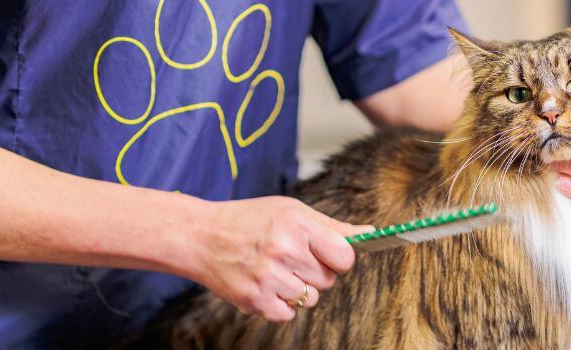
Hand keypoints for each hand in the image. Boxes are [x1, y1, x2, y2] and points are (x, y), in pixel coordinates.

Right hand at [174, 196, 370, 321]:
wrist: (200, 237)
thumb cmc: (249, 220)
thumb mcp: (290, 211)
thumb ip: (331, 227)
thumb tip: (370, 234)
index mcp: (297, 225)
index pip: (345, 257)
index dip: (338, 258)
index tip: (327, 253)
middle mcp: (283, 251)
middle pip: (328, 280)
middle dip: (315, 272)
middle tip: (291, 257)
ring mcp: (268, 278)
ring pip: (310, 299)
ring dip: (297, 289)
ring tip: (275, 270)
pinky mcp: (255, 300)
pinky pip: (288, 314)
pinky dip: (280, 304)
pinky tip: (265, 284)